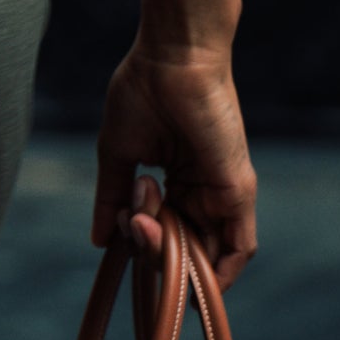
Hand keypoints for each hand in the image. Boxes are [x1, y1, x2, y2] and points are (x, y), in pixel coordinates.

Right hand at [92, 42, 257, 285]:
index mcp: (175, 180)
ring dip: (174, 259)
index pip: (162, 232)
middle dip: (152, 249)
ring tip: (147, 225)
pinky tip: (196, 281)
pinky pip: (238, 247)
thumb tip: (101, 240)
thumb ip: (112, 196)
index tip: (121, 223)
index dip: (141, 240)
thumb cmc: (143, 92)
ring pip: (204, 253)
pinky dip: (221, 273)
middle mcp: (201, 191)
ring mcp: (220, 192)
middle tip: (133, 218)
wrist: (171, 58)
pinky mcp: (237, 190)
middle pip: (181, 248)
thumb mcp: (119, 153)